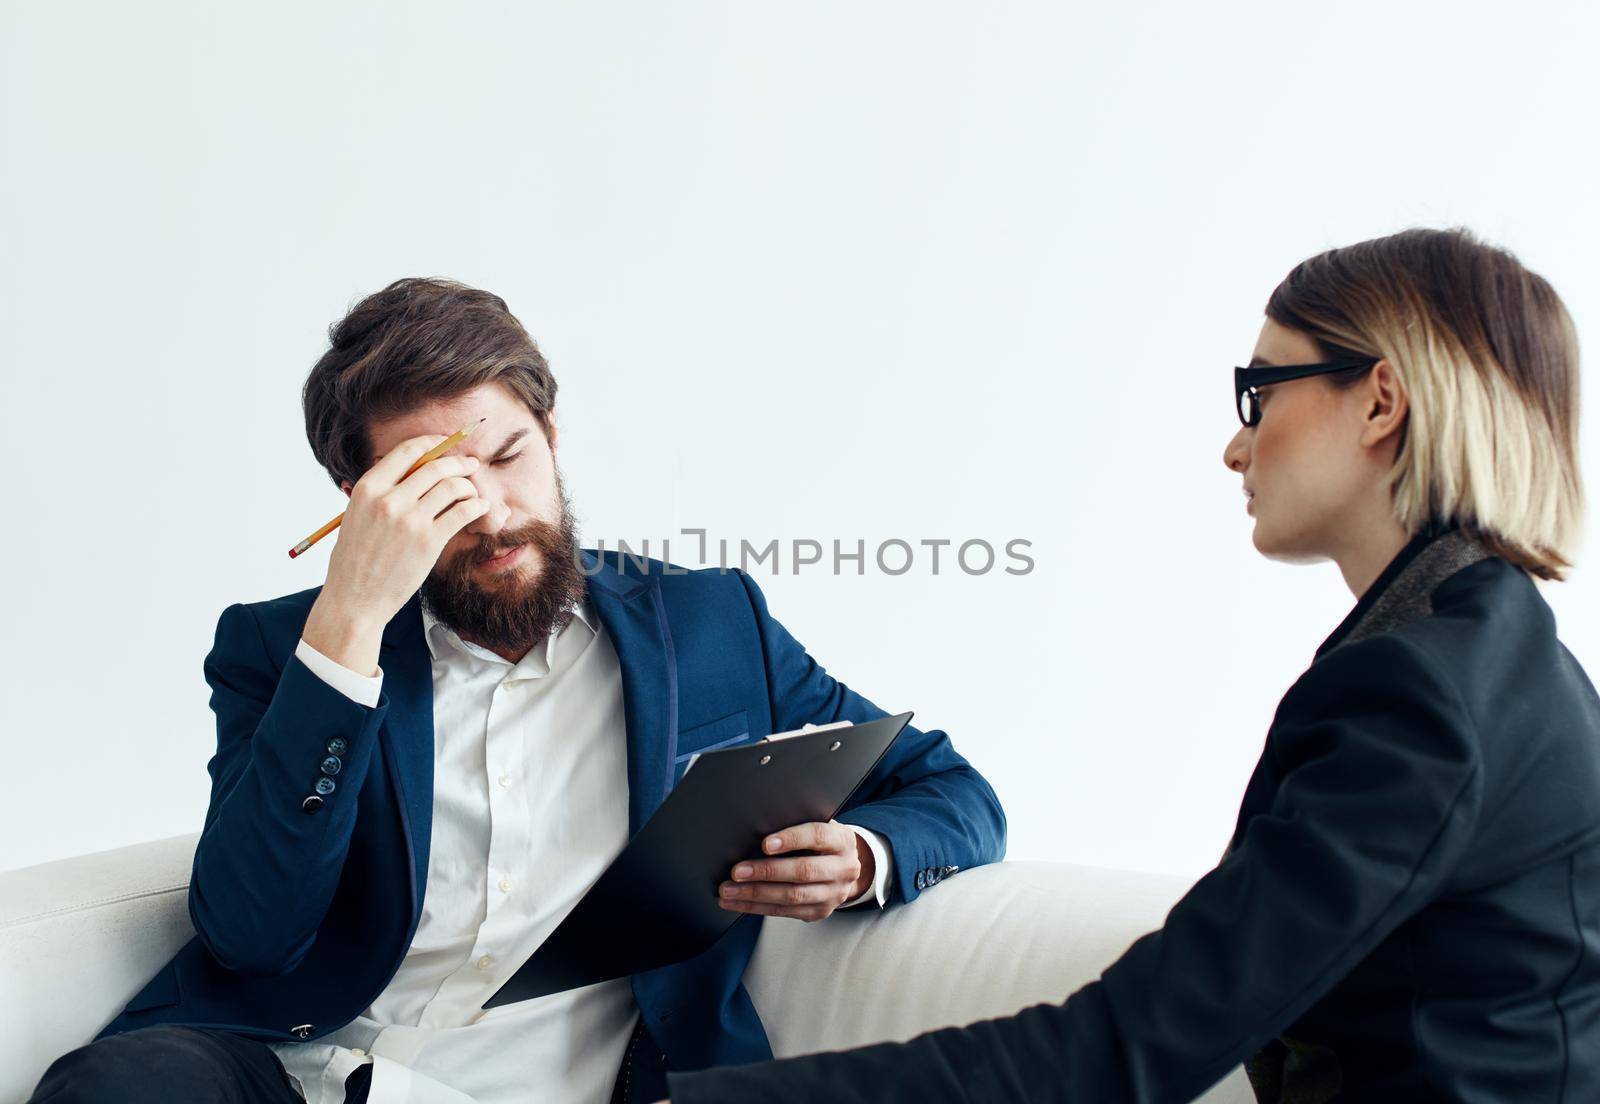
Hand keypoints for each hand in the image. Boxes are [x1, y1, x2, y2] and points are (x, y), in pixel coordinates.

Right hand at [304, 435, 490, 673]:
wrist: (355, 600)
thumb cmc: (354, 561)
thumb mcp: (357, 516)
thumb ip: (380, 493)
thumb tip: (410, 473)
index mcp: (367, 489)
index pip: (406, 452)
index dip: (431, 443)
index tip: (445, 443)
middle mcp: (389, 500)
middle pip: (435, 466)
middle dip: (458, 462)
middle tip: (470, 465)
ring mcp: (410, 520)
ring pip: (452, 487)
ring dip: (469, 486)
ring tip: (474, 491)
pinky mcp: (429, 541)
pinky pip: (462, 512)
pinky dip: (476, 506)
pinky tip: (480, 508)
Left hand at [719, 819, 872, 920]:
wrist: (843, 868)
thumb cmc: (821, 842)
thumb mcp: (818, 827)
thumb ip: (797, 825)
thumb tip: (757, 827)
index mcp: (842, 840)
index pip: (817, 836)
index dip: (791, 839)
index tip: (765, 843)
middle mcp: (843, 868)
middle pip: (803, 871)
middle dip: (766, 872)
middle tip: (737, 871)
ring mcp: (833, 894)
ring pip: (792, 896)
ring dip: (756, 894)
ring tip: (729, 890)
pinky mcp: (819, 912)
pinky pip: (785, 912)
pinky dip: (757, 907)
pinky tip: (738, 902)